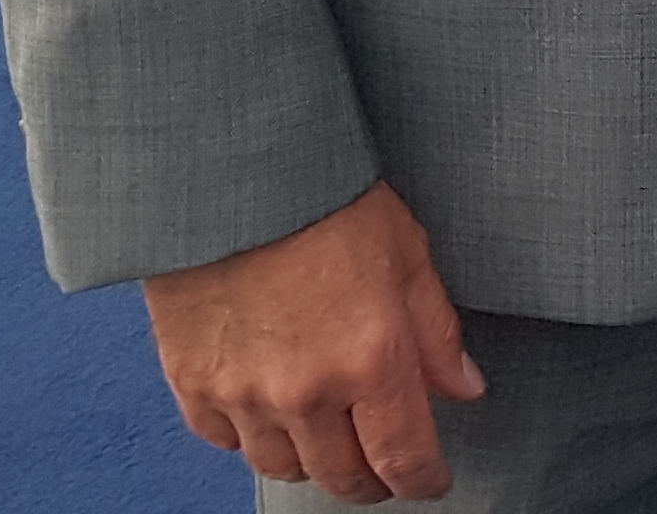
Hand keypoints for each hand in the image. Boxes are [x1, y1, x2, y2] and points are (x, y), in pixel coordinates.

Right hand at [142, 181, 483, 501]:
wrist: (233, 176)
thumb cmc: (325, 199)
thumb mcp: (408, 254)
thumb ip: (436, 333)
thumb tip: (463, 387)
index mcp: (372, 359)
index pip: (404, 458)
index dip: (423, 481)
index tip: (431, 481)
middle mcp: (307, 391)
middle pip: (343, 477)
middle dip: (371, 481)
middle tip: (383, 466)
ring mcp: (244, 394)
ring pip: (283, 467)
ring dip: (312, 460)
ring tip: (330, 434)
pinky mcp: (193, 385)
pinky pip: (226, 441)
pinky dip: (251, 436)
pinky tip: (270, 409)